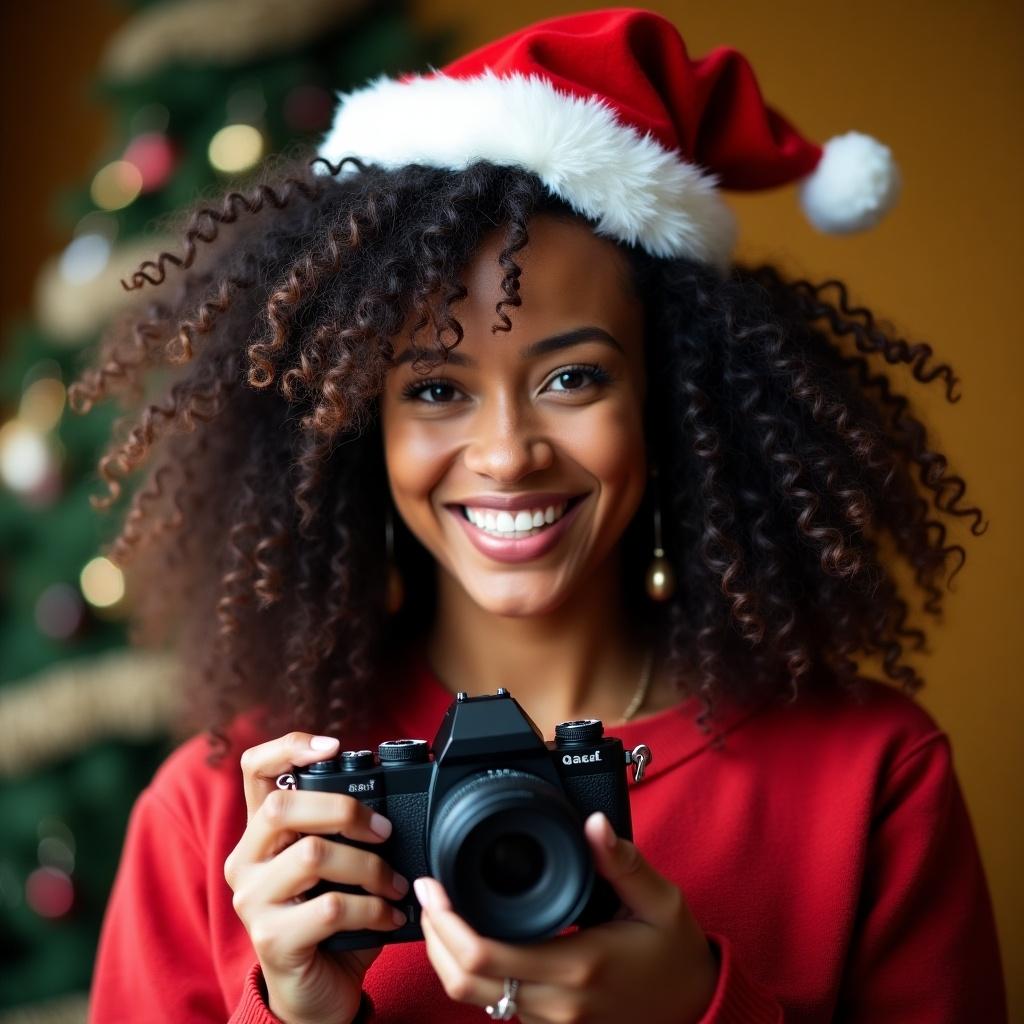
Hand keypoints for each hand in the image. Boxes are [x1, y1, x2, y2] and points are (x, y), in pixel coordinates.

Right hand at [224, 732, 408, 1023]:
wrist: (318, 995)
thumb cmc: (332, 921)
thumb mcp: (335, 866)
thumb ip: (343, 831)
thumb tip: (391, 799)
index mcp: (261, 833)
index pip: (255, 769)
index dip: (288, 747)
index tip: (332, 747)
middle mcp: (245, 861)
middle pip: (283, 806)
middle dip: (345, 810)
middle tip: (385, 831)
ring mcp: (252, 901)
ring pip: (311, 855)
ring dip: (369, 866)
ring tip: (396, 883)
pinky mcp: (271, 939)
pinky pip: (331, 907)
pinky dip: (373, 908)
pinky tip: (391, 916)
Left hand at [415, 812, 717, 1023]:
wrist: (695, 1004)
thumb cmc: (675, 952)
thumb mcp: (660, 900)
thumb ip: (623, 861)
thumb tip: (595, 823)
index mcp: (579, 965)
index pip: (487, 957)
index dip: (446, 923)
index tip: (431, 886)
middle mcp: (558, 1001)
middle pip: (464, 983)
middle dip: (433, 937)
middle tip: (425, 893)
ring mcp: (551, 1020)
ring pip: (474, 998)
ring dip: (446, 956)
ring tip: (439, 910)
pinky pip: (495, 1002)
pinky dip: (470, 972)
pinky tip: (468, 935)